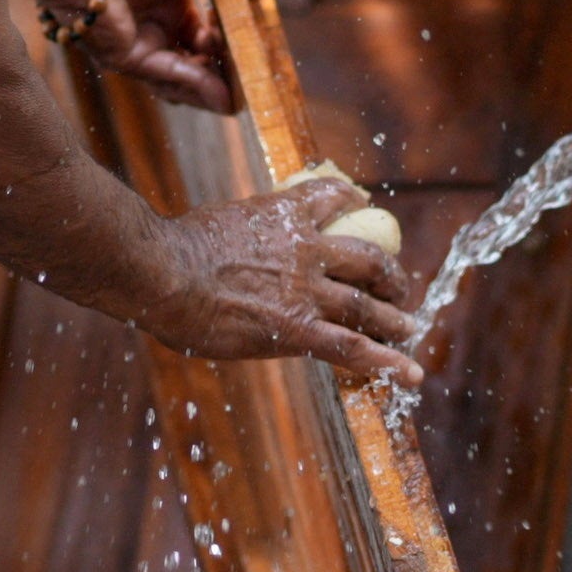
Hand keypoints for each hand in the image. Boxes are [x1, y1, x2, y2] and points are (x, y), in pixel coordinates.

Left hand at [10, 0, 257, 113]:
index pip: (209, 30)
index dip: (232, 36)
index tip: (253, 37)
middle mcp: (157, 24)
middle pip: (200, 59)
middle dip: (229, 67)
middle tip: (253, 70)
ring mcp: (144, 44)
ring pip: (187, 77)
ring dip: (217, 84)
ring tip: (243, 89)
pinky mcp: (130, 59)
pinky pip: (170, 78)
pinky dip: (198, 87)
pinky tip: (224, 94)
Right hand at [135, 167, 420, 381]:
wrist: (164, 271)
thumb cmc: (176, 249)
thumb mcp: (219, 222)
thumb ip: (241, 232)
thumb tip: (231, 243)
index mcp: (284, 214)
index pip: (334, 198)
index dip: (357, 204)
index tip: (367, 209)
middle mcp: (307, 248)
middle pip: (368, 258)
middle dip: (390, 274)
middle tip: (399, 287)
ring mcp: (305, 290)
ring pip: (367, 305)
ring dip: (394, 319)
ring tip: (408, 329)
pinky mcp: (296, 329)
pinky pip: (352, 346)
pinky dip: (386, 361)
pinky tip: (408, 373)